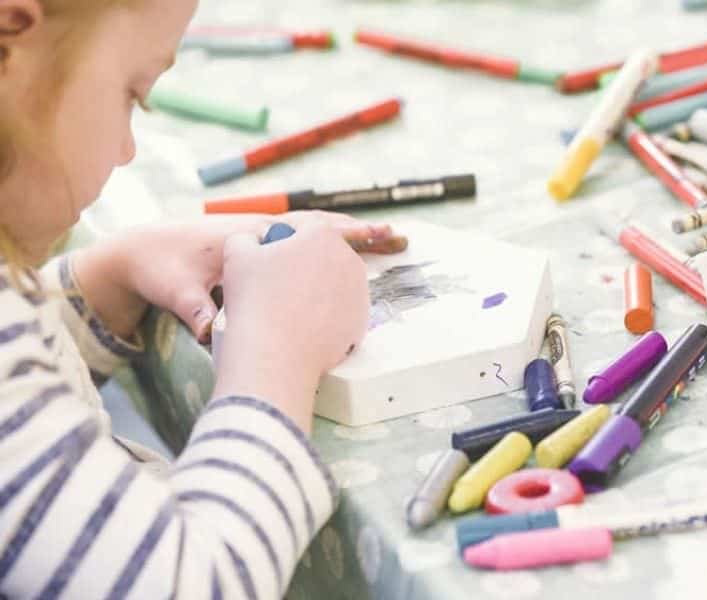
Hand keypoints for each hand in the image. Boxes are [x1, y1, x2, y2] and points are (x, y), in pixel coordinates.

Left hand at [74, 211, 396, 342]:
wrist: (141, 251)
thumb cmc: (161, 269)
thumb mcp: (177, 291)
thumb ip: (196, 310)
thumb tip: (211, 333)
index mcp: (253, 234)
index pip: (311, 229)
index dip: (348, 234)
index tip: (381, 237)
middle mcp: (263, 230)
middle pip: (323, 225)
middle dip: (361, 231)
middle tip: (399, 238)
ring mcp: (263, 237)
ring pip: (315, 232)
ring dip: (348, 237)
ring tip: (385, 244)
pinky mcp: (259, 248)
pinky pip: (302, 243)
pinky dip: (328, 247)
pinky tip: (344, 263)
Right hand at [212, 222, 370, 430]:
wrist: (275, 356)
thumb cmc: (255, 302)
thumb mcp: (237, 255)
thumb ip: (246, 239)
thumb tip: (255, 241)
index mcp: (322, 235)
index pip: (303, 230)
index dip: (283, 243)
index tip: (271, 259)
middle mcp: (349, 259)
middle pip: (322, 256)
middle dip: (303, 267)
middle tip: (278, 287)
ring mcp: (360, 291)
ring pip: (333, 284)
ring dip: (315, 291)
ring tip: (289, 308)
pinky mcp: (362, 320)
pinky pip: (340, 311)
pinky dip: (325, 316)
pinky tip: (303, 325)